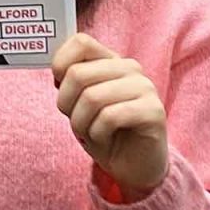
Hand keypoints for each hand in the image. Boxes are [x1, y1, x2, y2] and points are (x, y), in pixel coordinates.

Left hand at [52, 34, 168, 200]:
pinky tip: (105, 139)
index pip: (81, 42)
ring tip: (90, 132)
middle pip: (78, 74)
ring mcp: (145, 88)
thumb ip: (70, 79)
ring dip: (81, 123)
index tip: (59, 86)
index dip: (60, 64)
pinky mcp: (154, 111)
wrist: (133, 166)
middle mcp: (130, 68)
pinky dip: (97, 133)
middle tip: (76, 120)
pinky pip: (110, 117)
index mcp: (110, 60)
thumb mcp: (78, 102)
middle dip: (66, 104)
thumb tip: (56, 68)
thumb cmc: (103, 131)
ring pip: (91, 97)